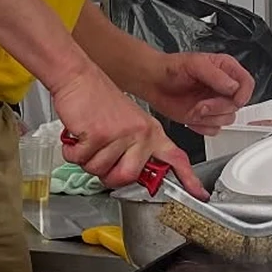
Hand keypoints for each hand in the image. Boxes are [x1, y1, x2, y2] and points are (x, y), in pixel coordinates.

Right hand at [53, 62, 205, 197]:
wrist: (78, 77)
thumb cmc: (98, 99)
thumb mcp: (128, 122)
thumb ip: (136, 148)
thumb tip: (135, 175)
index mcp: (150, 132)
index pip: (175, 157)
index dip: (188, 178)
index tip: (199, 193)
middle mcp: (139, 134)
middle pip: (127, 177)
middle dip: (108, 174)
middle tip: (101, 157)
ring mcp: (120, 135)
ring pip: (99, 170)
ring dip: (86, 158)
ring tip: (89, 138)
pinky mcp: (98, 135)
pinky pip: (80, 159)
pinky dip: (72, 151)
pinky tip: (78, 134)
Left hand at [139, 53, 253, 134]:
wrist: (153, 82)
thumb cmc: (171, 68)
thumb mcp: (195, 64)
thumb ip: (216, 75)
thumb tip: (233, 86)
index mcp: (225, 69)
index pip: (247, 83)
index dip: (243, 94)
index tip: (233, 99)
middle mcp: (222, 88)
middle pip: (237, 105)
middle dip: (219, 107)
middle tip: (203, 104)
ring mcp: (214, 104)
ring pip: (228, 119)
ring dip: (210, 118)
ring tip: (195, 109)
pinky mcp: (205, 117)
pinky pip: (214, 130)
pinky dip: (203, 127)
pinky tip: (192, 118)